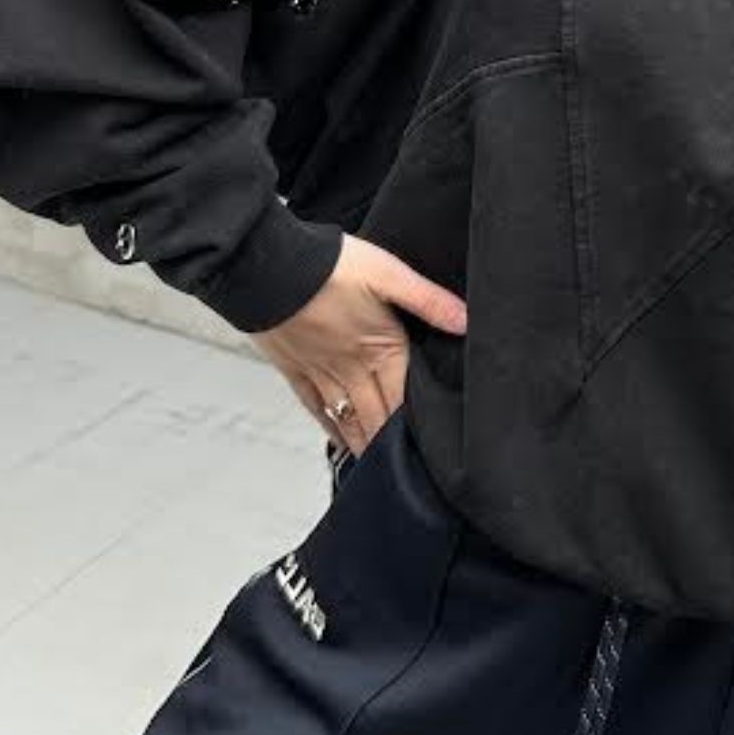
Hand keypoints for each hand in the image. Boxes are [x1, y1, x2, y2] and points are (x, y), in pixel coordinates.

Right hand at [250, 233, 468, 457]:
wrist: (268, 264)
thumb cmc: (328, 265)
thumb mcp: (388, 273)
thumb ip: (428, 301)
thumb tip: (466, 321)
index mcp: (380, 349)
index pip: (404, 400)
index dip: (416, 427)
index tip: (429, 452)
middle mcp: (350, 369)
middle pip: (377, 418)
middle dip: (391, 446)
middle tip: (406, 470)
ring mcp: (320, 372)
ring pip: (348, 419)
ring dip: (364, 443)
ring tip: (377, 467)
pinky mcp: (293, 368)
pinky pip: (315, 407)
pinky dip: (330, 427)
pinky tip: (339, 438)